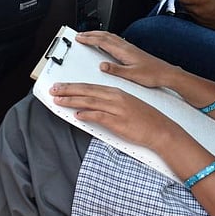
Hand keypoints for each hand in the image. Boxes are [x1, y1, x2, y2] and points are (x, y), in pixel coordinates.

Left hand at [49, 82, 183, 150]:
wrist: (160, 129)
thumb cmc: (144, 119)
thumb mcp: (125, 106)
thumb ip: (107, 106)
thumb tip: (89, 109)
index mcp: (116, 92)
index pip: (90, 87)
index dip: (73, 86)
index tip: (61, 86)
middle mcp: (115, 98)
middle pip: (86, 92)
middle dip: (68, 90)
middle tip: (54, 90)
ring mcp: (117, 109)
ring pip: (89, 102)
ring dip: (72, 101)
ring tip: (59, 101)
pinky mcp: (118, 121)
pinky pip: (99, 116)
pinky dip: (87, 115)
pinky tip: (77, 115)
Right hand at [75, 31, 177, 88]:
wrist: (166, 73)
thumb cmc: (152, 74)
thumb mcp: (132, 75)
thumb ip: (116, 70)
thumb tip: (102, 66)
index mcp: (124, 51)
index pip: (103, 41)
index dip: (89, 39)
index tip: (79, 37)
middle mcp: (127, 47)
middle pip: (105, 36)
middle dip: (91, 34)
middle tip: (80, 34)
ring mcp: (130, 47)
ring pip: (110, 36)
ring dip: (98, 34)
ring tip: (89, 35)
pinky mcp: (133, 50)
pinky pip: (116, 40)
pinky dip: (106, 38)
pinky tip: (106, 42)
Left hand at [176, 0, 214, 30]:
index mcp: (200, 1)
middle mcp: (197, 11)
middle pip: (182, 4)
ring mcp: (198, 18)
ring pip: (187, 10)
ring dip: (189, 6)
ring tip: (199, 3)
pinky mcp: (199, 23)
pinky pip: (192, 16)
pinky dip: (194, 12)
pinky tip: (202, 9)